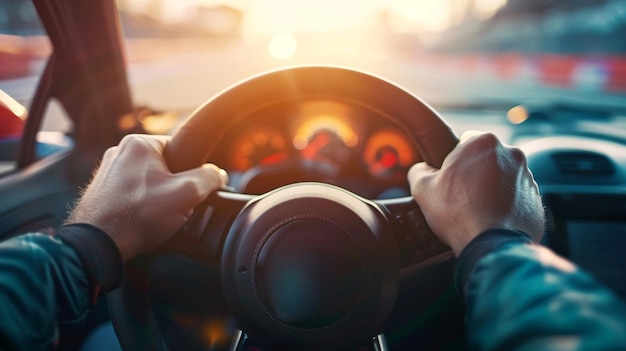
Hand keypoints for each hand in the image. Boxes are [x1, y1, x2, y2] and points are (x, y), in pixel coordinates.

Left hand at [66, 134, 227, 261]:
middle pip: (163, 166)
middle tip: (175, 206)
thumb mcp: (186, 194)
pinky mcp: (100, 193)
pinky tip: (141, 222)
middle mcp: (118, 153)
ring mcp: (106, 173)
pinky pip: (130, 196)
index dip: (191, 170)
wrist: (98, 245)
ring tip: (156, 217)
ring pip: (147, 183)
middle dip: (173, 186)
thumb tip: (217, 175)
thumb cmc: (137, 216)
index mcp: (139, 143)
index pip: (179, 147)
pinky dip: (139, 207)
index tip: (191, 189)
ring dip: (156, 198)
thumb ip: (208, 178)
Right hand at [408, 131, 544, 255]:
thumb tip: (422, 170)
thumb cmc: (459, 214)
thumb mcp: (422, 189)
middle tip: (459, 196)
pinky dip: (504, 204)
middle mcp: (510, 153)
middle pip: (484, 159)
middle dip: (473, 174)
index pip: (463, 141)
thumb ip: (418, 171)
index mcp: (482, 142)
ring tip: (475, 210)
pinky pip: (515, 196)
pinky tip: (490, 218)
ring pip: (501, 177)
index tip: (448, 179)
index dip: (452, 161)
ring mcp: (527, 176)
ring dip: (489, 188)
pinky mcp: (536, 198)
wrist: (492, 246)